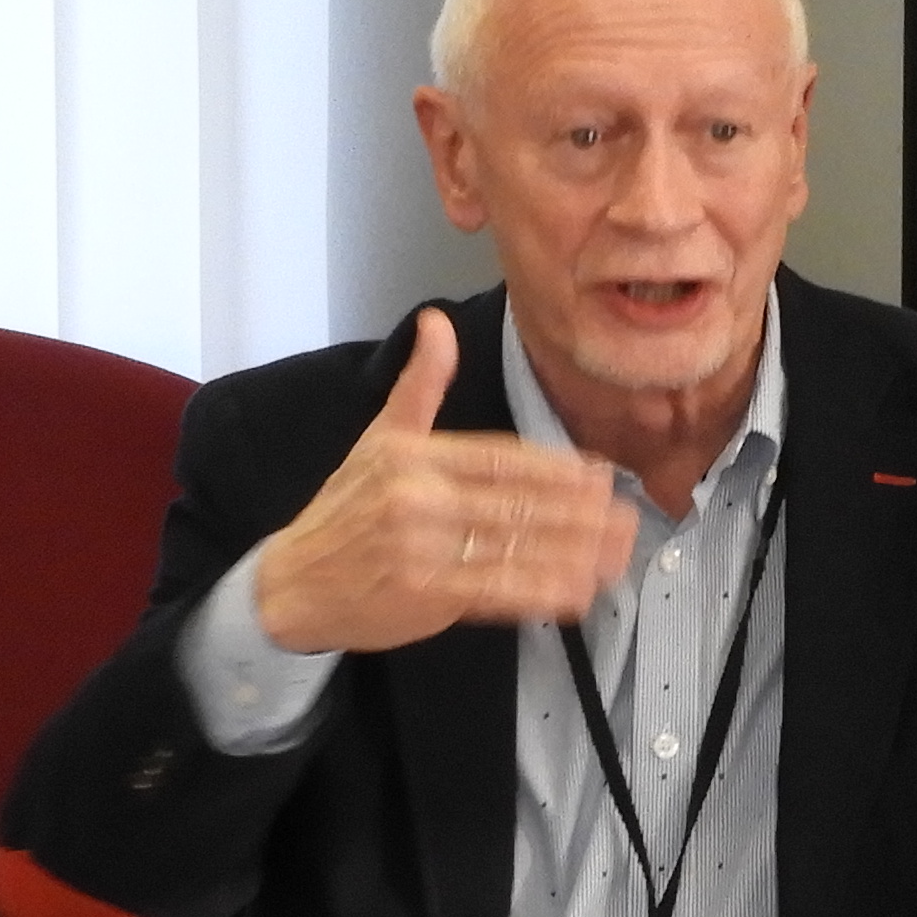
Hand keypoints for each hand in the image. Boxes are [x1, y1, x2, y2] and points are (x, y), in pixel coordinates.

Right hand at [250, 309, 634, 656]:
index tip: (599, 475)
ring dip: (572, 553)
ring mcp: (424, 549)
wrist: (291, 584)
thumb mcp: (377, 439)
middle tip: (625, 515)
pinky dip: (540, 592)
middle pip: (517, 502)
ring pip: (515, 547)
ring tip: (615, 554)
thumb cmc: (342, 513)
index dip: (555, 468)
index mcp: (413, 456)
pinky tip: (575, 592)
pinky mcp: (426, 595)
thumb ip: (419, 386)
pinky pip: (497, 591)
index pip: (501, 458)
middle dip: (578, 512)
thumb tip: (436, 321)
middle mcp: (419, 498)